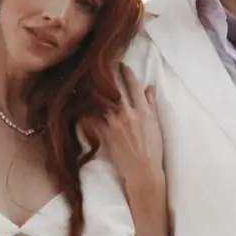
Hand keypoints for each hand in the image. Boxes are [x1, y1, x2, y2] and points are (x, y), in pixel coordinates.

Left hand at [92, 64, 164, 192]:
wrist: (143, 171)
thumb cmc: (152, 150)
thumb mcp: (155, 125)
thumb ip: (151, 105)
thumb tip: (149, 87)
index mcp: (143, 111)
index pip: (134, 86)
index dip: (127, 73)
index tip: (121, 64)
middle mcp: (128, 114)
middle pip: (116, 89)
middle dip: (109, 75)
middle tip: (102, 64)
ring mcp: (115, 124)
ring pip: (102, 101)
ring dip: (95, 89)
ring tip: (89, 79)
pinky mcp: (105, 135)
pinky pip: (92, 119)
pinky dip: (86, 110)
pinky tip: (80, 102)